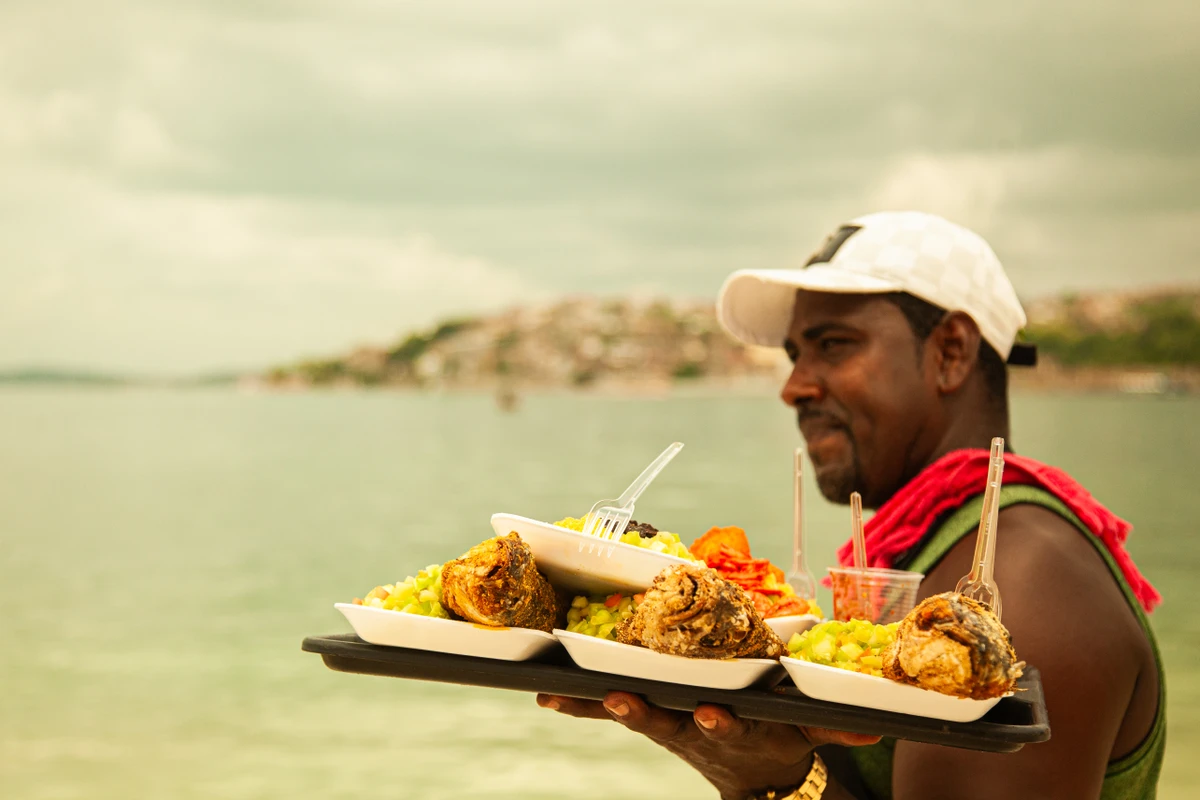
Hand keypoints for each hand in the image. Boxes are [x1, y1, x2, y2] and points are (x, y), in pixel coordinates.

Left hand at [537, 692, 878, 798]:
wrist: (752, 778)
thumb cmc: (777, 741)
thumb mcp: (806, 738)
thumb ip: (834, 728)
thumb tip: (872, 726)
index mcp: (732, 730)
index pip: (727, 728)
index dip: (720, 724)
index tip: (713, 717)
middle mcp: (692, 728)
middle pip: (666, 721)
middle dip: (642, 712)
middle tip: (620, 702)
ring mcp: (667, 723)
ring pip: (629, 713)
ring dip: (594, 707)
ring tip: (557, 698)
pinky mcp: (647, 716)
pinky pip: (607, 708)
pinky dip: (579, 703)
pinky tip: (546, 695)